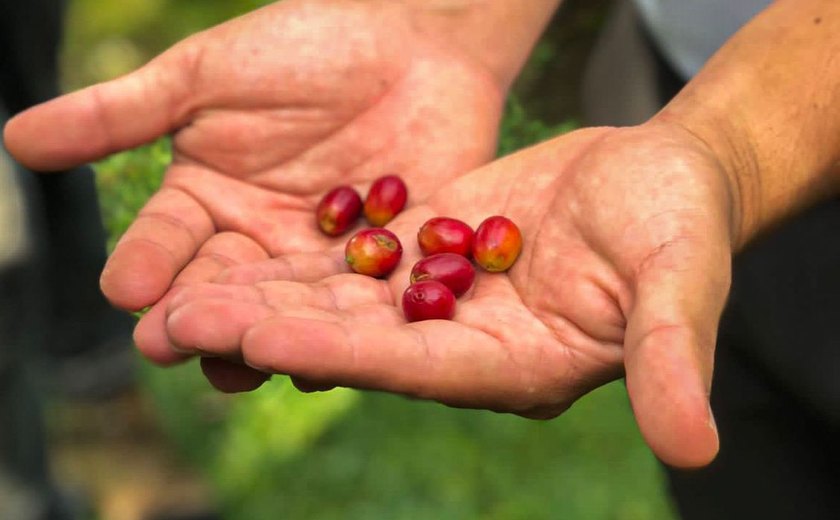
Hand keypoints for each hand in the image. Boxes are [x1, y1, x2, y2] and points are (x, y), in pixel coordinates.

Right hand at [3, 0, 502, 368]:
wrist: (415, 44)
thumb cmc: (306, 46)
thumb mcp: (205, 77)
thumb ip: (121, 114)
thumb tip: (16, 140)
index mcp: (207, 202)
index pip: (167, 242)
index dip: (145, 263)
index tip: (124, 290)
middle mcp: (257, 242)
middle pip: (223, 290)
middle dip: (198, 315)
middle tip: (170, 344)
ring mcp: (319, 263)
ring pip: (286, 311)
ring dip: (264, 338)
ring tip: (241, 366)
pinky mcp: (382, 273)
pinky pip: (357, 310)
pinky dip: (342, 334)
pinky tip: (325, 362)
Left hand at [164, 122, 736, 467]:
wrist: (664, 174)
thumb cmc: (682, 226)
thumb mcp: (681, 286)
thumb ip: (670, 359)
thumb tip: (697, 448)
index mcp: (518, 366)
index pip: (416, 368)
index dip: (341, 356)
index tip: (262, 343)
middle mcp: (468, 344)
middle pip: (358, 343)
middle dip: (271, 331)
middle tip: (178, 324)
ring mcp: (447, 299)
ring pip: (342, 302)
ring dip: (266, 296)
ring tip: (180, 291)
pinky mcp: (435, 255)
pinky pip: (358, 258)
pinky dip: (299, 254)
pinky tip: (235, 245)